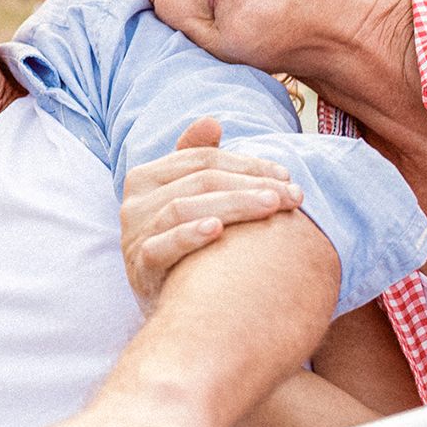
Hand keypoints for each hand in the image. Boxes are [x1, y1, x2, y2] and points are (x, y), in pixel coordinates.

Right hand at [120, 117, 301, 311]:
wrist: (165, 306)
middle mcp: (134, 202)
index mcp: (145, 177)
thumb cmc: (179, 243)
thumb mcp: (184, 199)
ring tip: (272, 207)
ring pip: (184, 208)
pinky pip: (162, 246)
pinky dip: (190, 235)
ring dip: (233, 204)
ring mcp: (134, 234)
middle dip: (250, 184)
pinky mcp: (139, 266)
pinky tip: (218, 230)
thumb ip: (195, 159)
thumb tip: (212, 121)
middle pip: (199, 181)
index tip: (286, 176)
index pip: (201, 159)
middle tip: (292, 195)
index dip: (246, 163)